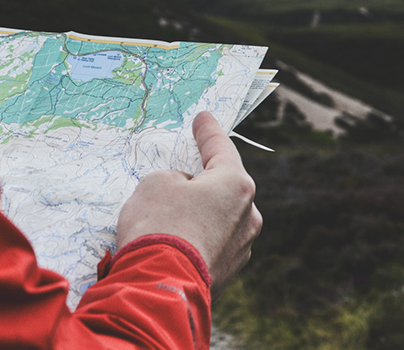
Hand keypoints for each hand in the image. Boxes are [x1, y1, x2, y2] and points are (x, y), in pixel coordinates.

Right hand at [117, 111, 261, 297]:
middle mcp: (248, 214)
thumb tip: (184, 191)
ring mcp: (242, 247)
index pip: (221, 148)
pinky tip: (173, 243)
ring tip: (165, 220)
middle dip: (201, 181)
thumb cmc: (158, 225)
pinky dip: (195, 239)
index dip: (208, 131)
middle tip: (176, 178)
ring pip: (217, 218)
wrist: (159, 286)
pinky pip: (211, 243)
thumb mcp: (156, 183)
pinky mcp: (229, 272)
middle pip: (222, 187)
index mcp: (236, 184)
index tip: (204, 118)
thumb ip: (175, 178)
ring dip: (197, 214)